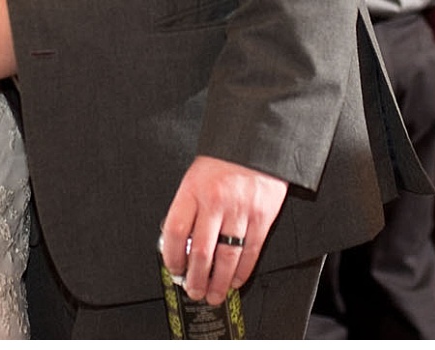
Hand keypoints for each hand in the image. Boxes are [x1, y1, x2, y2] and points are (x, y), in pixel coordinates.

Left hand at [158, 156, 287, 305]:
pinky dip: (242, 271)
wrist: (257, 138)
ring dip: (218, 282)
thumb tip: (180, 245)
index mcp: (192, 189)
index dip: (171, 256)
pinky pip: (251, 251)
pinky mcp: (262, 215)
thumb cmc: (223, 159)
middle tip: (192, 291)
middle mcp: (215, 201)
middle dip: (195, 278)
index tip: (173, 269)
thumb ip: (188, 207)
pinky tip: (235, 280)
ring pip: (226, 257)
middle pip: (200, 251)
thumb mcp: (196, 176)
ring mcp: (240, 209)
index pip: (175, 231)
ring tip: (213, 295)